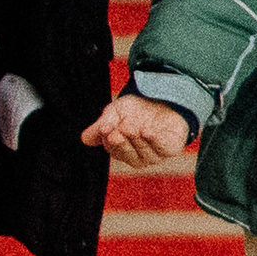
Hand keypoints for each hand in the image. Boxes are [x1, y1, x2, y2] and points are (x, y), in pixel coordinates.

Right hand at [81, 91, 196, 170]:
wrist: (159, 98)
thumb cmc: (134, 110)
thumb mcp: (114, 113)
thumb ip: (102, 124)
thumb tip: (85, 139)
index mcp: (121, 150)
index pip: (113, 149)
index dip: (109, 140)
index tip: (105, 128)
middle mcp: (137, 157)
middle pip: (128, 154)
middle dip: (123, 143)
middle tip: (118, 130)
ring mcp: (154, 155)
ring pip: (144, 153)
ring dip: (137, 139)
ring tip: (132, 125)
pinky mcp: (171, 148)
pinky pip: (162, 148)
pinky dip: (155, 141)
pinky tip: (148, 131)